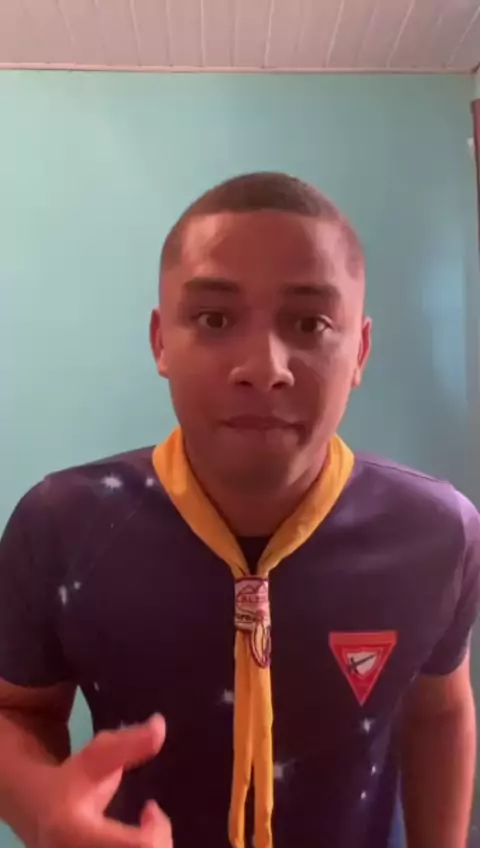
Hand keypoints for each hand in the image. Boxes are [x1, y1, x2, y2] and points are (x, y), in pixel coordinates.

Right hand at [37, 714, 170, 847]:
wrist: (37, 811)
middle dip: (159, 842)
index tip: (151, 807)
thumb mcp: (96, 756)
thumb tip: (160, 725)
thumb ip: (128, 744)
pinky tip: (140, 843)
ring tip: (147, 835)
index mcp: (74, 833)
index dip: (157, 831)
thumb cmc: (72, 780)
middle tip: (154, 823)